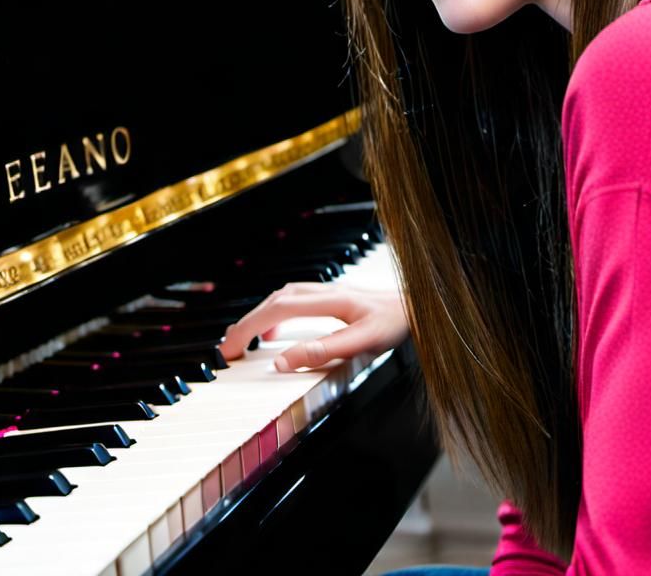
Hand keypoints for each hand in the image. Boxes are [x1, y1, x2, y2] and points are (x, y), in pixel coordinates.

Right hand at [220, 283, 409, 371]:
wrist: (423, 306)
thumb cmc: (399, 323)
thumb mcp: (364, 342)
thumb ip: (324, 351)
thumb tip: (282, 360)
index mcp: (331, 300)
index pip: (278, 308)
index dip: (250, 327)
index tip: (231, 349)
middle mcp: (328, 291)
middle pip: (275, 300)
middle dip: (247, 322)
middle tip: (228, 348)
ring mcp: (332, 292)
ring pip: (284, 296)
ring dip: (260, 315)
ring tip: (244, 338)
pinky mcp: (337, 297)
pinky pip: (296, 299)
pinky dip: (277, 312)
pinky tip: (276, 329)